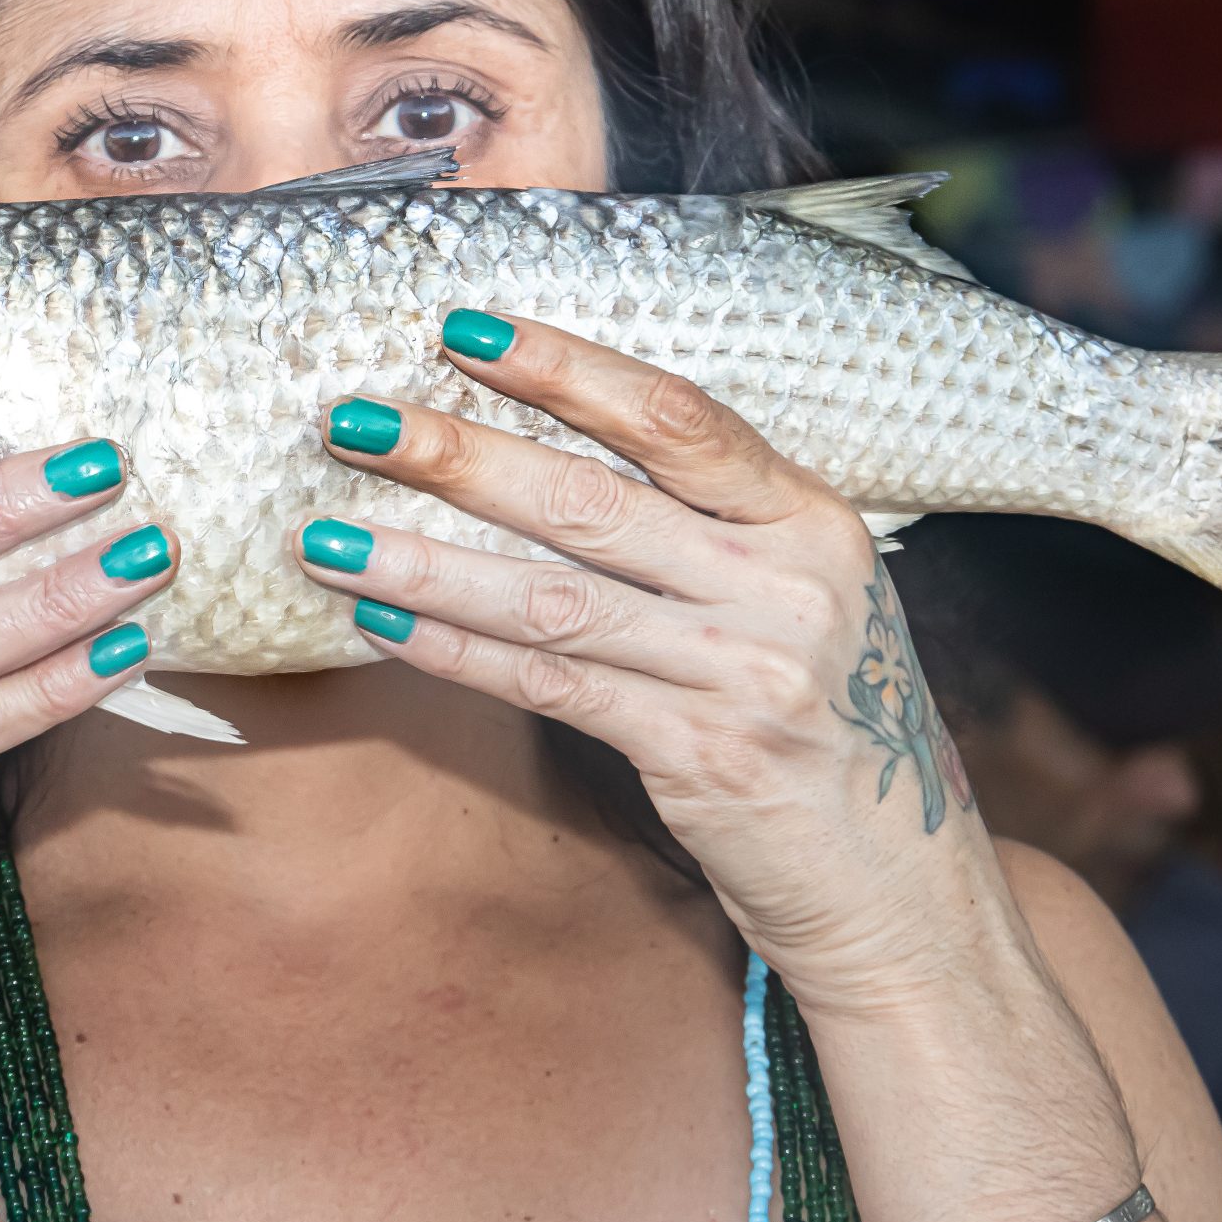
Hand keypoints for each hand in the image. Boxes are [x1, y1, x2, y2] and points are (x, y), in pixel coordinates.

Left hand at [293, 312, 992, 1014]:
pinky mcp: (704, 757)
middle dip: (459, 453)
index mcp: (815, 521)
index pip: (676, 417)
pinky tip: (378, 623)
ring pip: (552, 598)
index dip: (566, 368)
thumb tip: (542, 455)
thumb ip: (710, 532)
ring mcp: (750, 673)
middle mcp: (790, 585)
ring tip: (322, 534)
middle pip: (595, 499)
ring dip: (423, 561)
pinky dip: (455, 651)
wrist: (899, 890)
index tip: (463, 331)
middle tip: (352, 420)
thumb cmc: (826, 728)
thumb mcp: (802, 603)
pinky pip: (550, 686)